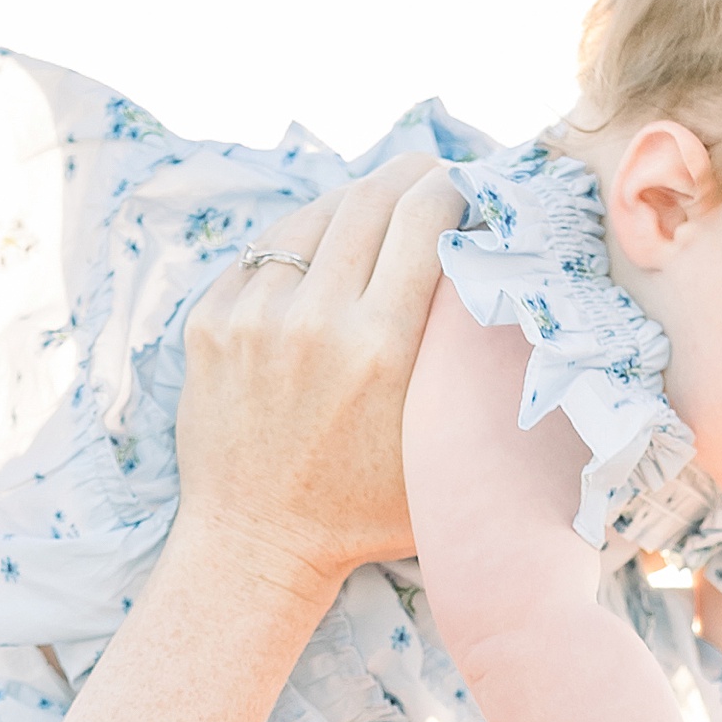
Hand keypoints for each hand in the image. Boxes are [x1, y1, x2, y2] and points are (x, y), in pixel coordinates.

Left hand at [174, 158, 454, 606]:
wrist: (255, 546)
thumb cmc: (361, 513)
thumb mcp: (439, 452)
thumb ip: (472, 378)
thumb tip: (512, 295)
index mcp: (380, 348)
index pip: (425, 219)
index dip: (455, 187)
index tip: (472, 186)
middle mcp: (313, 321)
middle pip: (371, 198)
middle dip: (411, 174)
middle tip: (434, 175)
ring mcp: (252, 316)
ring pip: (314, 215)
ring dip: (354, 203)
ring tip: (379, 213)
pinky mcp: (209, 321)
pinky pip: (264, 251)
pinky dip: (300, 243)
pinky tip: (324, 255)